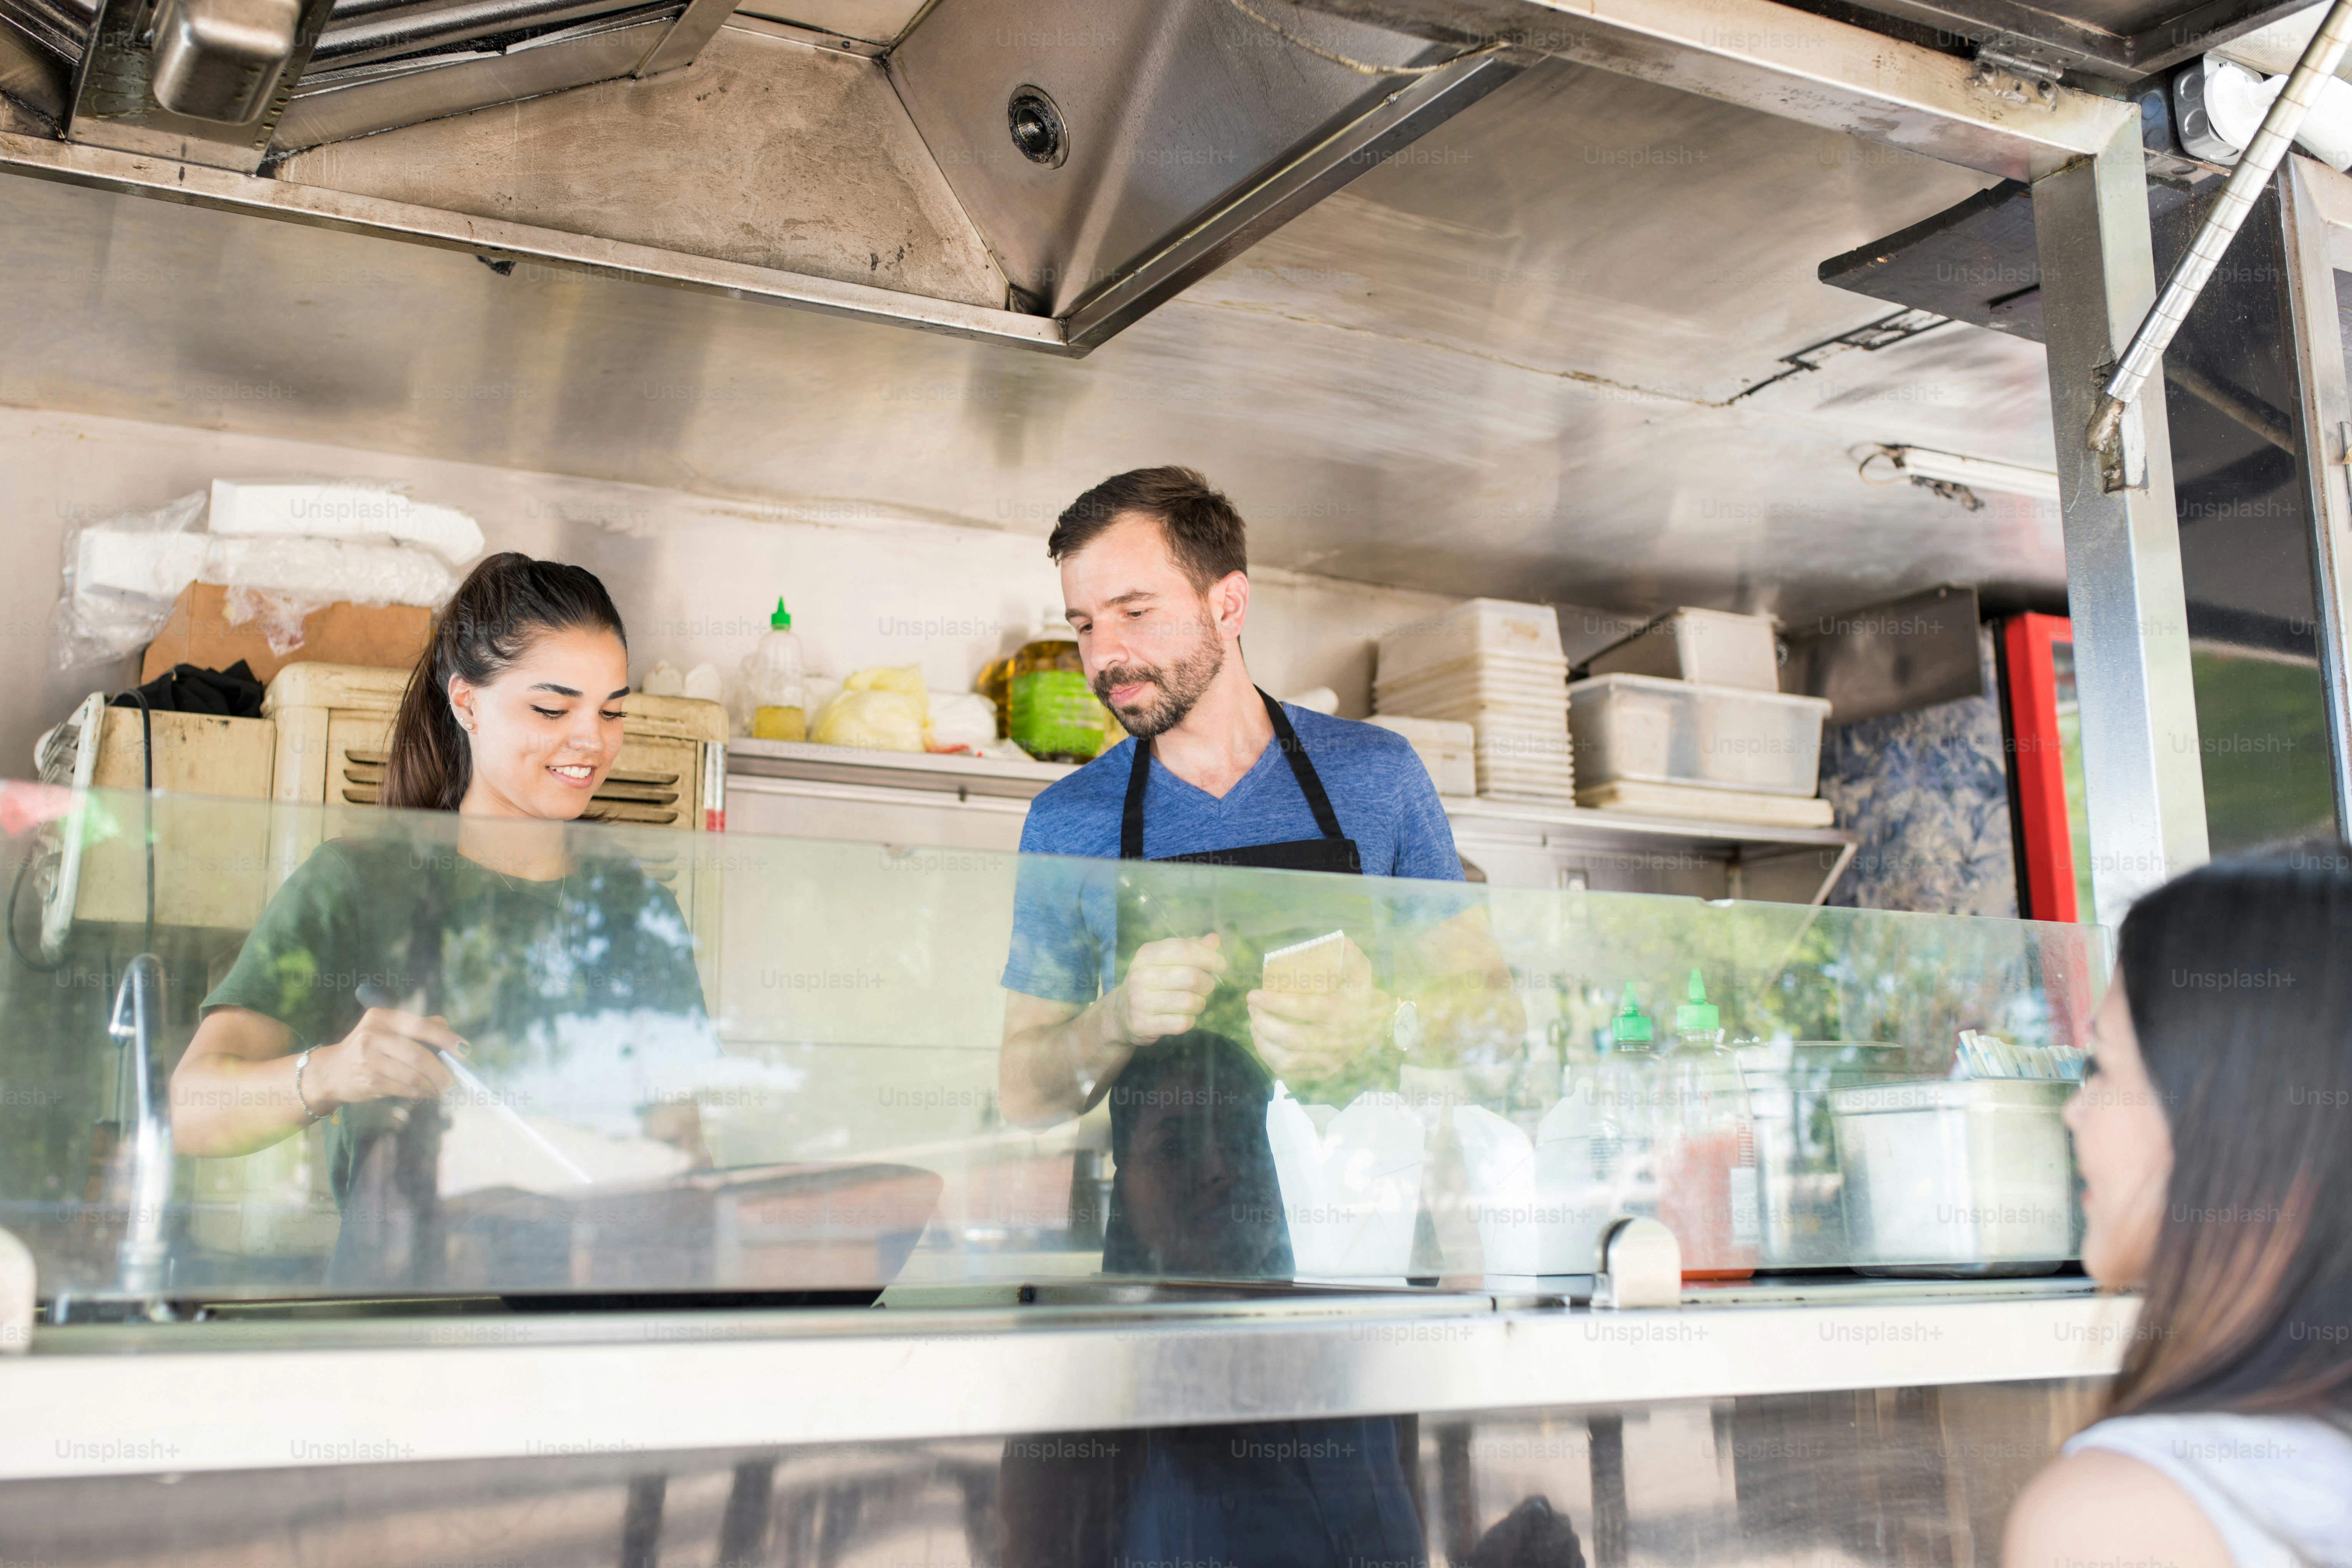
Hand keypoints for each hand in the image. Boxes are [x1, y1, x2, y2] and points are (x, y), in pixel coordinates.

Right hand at [306, 1008, 460, 1109]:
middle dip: (441, 1070)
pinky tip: (427, 1094)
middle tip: (453, 1081)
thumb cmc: (368, 1048)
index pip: (420, 1027)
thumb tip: (448, 1030)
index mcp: (382, 1017)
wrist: (331, 1072)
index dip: (446, 1039)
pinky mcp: (368, 1081)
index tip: (465, 1050)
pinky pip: (403, 1088)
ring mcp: (368, 1059)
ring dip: (432, 1085)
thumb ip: (417, 1026)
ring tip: (442, 1089)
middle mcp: (372, 1035)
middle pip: (417, 1055)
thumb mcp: (386, 1029)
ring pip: (412, 1075)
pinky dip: (420, 1093)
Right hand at [1108, 934, 1226, 1045]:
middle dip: (1208, 983)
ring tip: (1195, 1002)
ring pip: (1189, 1002)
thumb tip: (1214, 939)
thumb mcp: (1165, 960)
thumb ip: (1190, 948)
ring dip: (1200, 1003)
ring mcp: (1139, 1001)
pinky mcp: (1143, 1024)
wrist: (1120, 1013)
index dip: (1209, 957)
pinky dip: (1190, 1020)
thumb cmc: (1151, 982)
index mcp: (1147, 954)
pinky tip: (1183, 1016)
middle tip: (1208, 986)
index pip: (1184, 950)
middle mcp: (1140, 976)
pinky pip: (1182, 1023)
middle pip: (1191, 978)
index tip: (1222, 965)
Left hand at [1246, 936, 1389, 1081]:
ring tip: (1254, 1023)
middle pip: (1291, 1038)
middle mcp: (1337, 1040)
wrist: (1379, 1026)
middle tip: (1252, 1008)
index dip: (1275, 1003)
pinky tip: (1263, 1040)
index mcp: (1342, 1012)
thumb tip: (1345, 943)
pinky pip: (1289, 1072)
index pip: (1304, 1009)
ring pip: (1287, 1060)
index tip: (1252, 994)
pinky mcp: (1323, 1073)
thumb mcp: (1361, 972)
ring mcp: (1330, 1060)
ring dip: (1263, 1042)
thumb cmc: (1360, 993)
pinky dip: (1270, 1058)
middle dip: (1264, 1023)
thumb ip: (1351, 958)